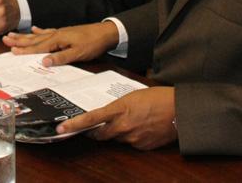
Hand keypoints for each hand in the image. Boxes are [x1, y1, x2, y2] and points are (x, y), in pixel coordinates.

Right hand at [2, 21, 118, 65]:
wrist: (105, 33)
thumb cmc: (92, 44)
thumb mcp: (78, 53)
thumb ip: (61, 58)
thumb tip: (44, 62)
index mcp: (57, 40)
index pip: (37, 47)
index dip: (24, 50)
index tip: (11, 51)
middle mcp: (55, 35)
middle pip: (33, 39)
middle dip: (19, 40)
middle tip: (4, 38)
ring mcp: (59, 33)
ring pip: (38, 36)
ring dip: (25, 36)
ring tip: (12, 34)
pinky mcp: (64, 33)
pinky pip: (47, 32)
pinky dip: (39, 31)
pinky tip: (34, 30)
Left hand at [56, 87, 176, 149]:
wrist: (179, 110)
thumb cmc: (157, 97)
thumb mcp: (132, 96)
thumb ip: (117, 107)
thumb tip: (108, 114)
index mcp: (119, 109)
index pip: (92, 119)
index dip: (75, 125)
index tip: (62, 129)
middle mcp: (123, 126)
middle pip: (100, 135)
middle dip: (94, 132)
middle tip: (92, 128)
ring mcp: (133, 138)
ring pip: (116, 139)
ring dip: (116, 133)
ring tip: (129, 120)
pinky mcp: (142, 146)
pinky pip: (130, 143)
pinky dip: (131, 137)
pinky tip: (141, 128)